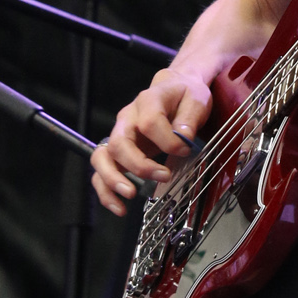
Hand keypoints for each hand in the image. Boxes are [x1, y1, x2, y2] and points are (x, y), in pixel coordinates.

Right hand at [90, 68, 212, 217]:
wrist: (174, 89)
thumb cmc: (183, 95)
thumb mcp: (195, 99)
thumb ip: (189, 117)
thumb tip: (183, 138)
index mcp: (148, 101)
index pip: (149, 122)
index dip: (167, 140)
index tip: (185, 150)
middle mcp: (127, 118)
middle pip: (119, 142)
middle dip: (139, 165)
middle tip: (164, 176)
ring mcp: (120, 135)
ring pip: (102, 157)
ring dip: (113, 179)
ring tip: (130, 195)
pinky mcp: (119, 151)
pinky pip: (101, 171)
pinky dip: (106, 191)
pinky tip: (120, 207)